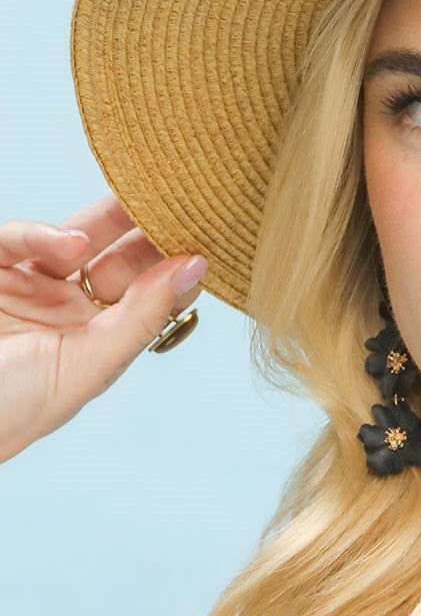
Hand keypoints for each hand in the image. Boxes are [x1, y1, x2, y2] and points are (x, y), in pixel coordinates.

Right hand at [0, 191, 207, 463]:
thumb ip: (143, 316)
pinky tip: (72, 242)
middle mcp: (70, 312)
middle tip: (179, 204)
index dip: (175, 270)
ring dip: (107, 221)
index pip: (149, 297)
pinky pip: (19, 239)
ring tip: (136, 205)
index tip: (207, 240)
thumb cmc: (16, 412)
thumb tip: (195, 270)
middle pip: (119, 261)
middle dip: (148, 234)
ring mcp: (32, 288)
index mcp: (101, 342)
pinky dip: (44, 235)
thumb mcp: (90, 364)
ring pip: (76, 239)